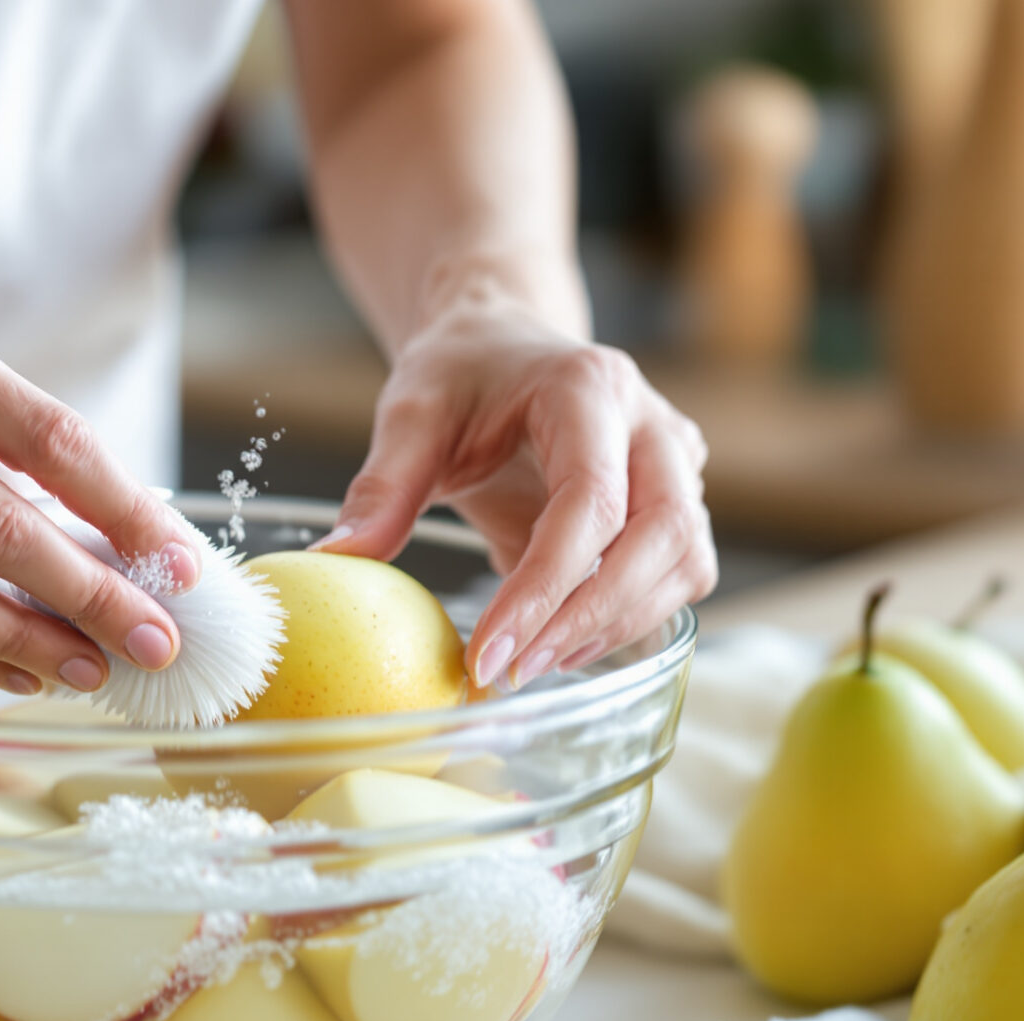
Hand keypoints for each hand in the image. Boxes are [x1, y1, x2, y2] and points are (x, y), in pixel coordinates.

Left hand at [314, 295, 714, 689]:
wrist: (501, 347)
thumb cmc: (461, 375)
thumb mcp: (411, 415)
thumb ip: (381, 487)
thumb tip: (338, 561)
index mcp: (589, 388)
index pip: (590, 500)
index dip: (544, 586)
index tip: (489, 651)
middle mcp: (653, 422)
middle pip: (661, 535)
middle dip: (588, 616)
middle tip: (514, 670)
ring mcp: (678, 463)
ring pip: (685, 562)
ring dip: (615, 625)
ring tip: (533, 663)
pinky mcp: (678, 501)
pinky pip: (679, 574)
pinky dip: (628, 618)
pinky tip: (562, 644)